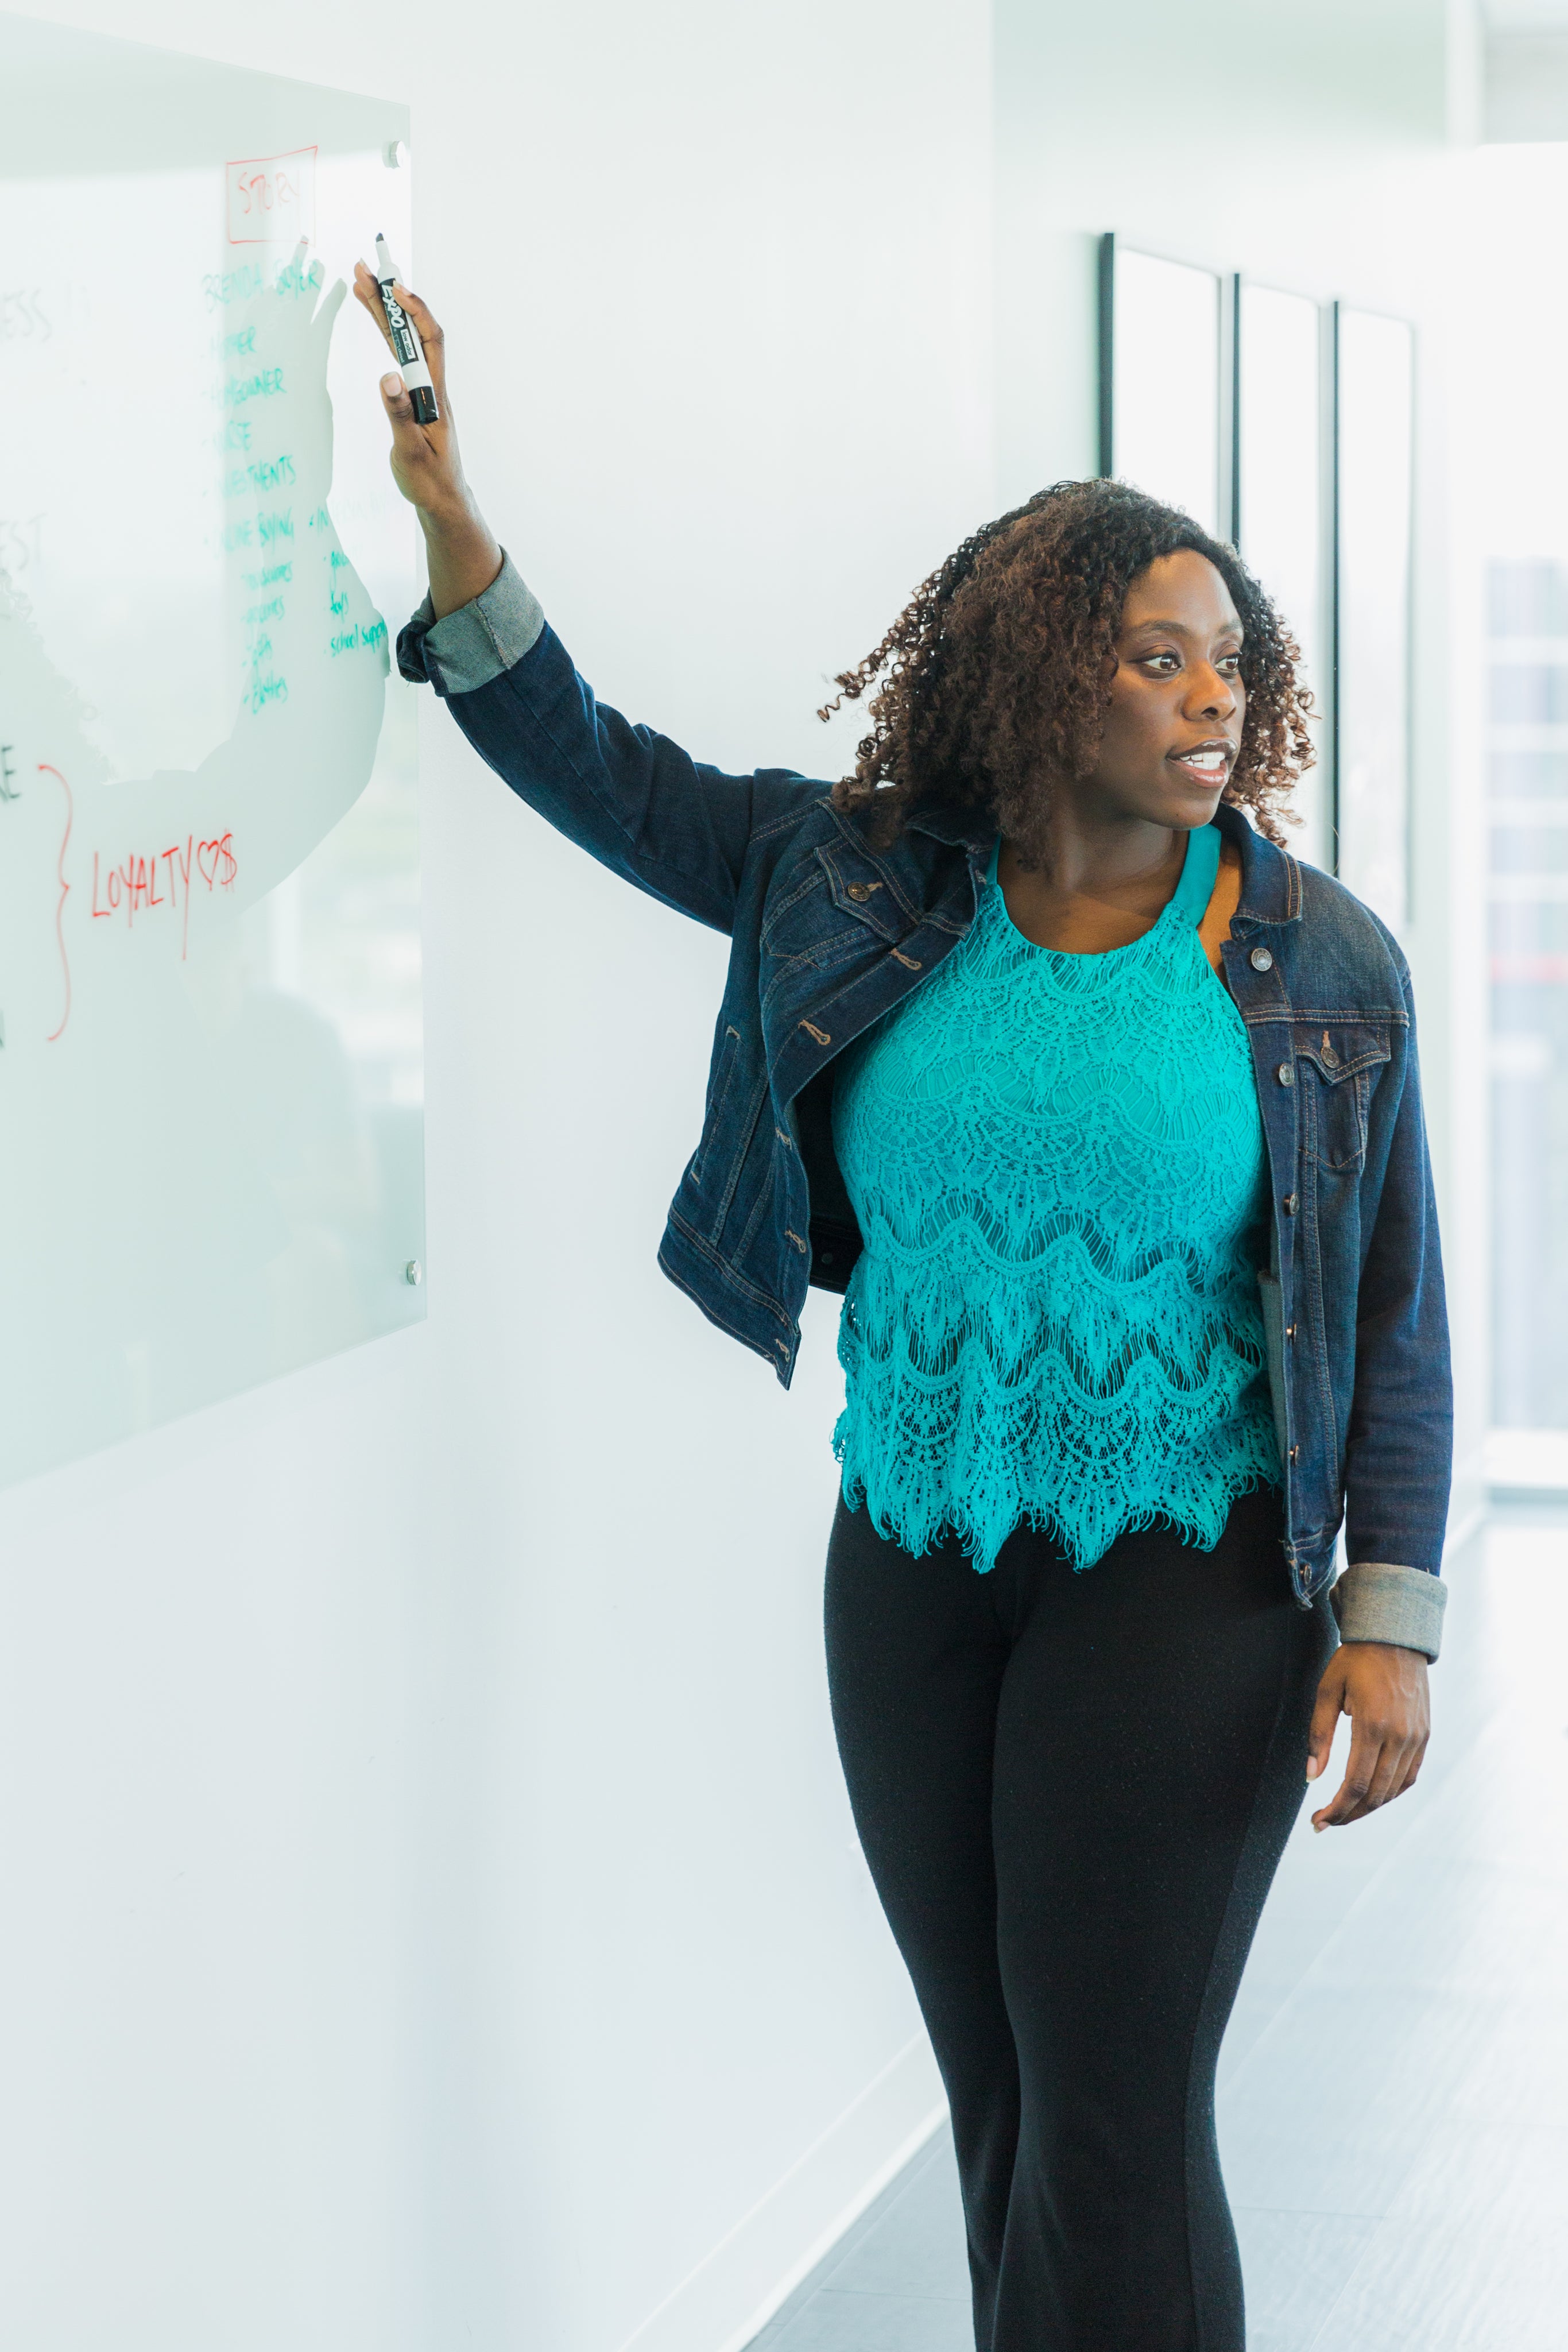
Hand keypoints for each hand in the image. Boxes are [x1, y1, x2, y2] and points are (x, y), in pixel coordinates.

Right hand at [351, 264, 501, 616]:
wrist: (442, 500)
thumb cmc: (429, 481)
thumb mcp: (411, 452)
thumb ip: (399, 415)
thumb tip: (388, 377)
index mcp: (435, 395)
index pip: (430, 341)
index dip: (415, 311)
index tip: (394, 287)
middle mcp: (431, 385)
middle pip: (413, 331)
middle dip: (390, 298)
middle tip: (365, 269)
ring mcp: (422, 389)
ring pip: (404, 341)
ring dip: (384, 311)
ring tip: (361, 283)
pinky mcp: (412, 397)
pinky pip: (399, 356)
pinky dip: (385, 335)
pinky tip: (375, 320)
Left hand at [1306, 1641, 1429, 1829]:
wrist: (1395, 1637)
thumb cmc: (1355, 1660)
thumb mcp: (1327, 1690)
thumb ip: (1319, 1735)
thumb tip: (1311, 1776)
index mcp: (1372, 1725)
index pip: (1355, 1785)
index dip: (1336, 1810)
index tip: (1317, 1821)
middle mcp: (1400, 1737)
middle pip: (1375, 1794)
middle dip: (1348, 1814)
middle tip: (1325, 1822)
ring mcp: (1417, 1738)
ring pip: (1393, 1789)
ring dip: (1368, 1807)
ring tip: (1344, 1811)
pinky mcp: (1425, 1736)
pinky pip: (1410, 1776)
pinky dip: (1390, 1792)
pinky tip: (1372, 1795)